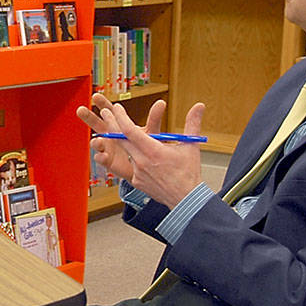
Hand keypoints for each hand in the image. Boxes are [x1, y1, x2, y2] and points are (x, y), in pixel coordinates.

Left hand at [76, 94, 206, 207]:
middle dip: (112, 123)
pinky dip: (133, 156)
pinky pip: (131, 165)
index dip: (121, 117)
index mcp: (153, 151)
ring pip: (125, 152)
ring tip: (116, 128)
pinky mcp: (136, 181)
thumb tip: (199, 106)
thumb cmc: (189, 173)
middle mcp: (142, 162)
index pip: (130, 131)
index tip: (116, 108)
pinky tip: (137, 153)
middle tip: (106, 111)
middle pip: (120, 139)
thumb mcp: (191, 146)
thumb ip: (192, 123)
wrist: (186, 199)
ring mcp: (137, 172)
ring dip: (120, 140)